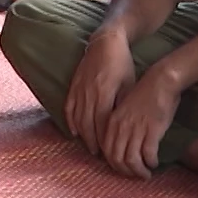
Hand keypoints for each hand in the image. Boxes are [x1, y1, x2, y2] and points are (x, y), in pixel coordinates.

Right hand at [65, 29, 136, 155]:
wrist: (106, 41)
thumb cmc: (122, 63)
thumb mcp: (128, 84)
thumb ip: (122, 104)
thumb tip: (122, 125)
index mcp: (103, 93)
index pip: (101, 124)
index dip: (104, 139)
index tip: (109, 152)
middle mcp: (88, 93)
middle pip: (87, 124)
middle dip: (93, 141)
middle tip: (99, 156)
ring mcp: (78, 89)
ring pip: (77, 118)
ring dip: (83, 135)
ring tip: (89, 147)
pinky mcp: (73, 85)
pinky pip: (69, 107)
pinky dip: (70, 121)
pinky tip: (74, 132)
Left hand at [99, 64, 190, 178]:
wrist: (160, 82)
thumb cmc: (144, 94)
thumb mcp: (124, 109)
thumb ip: (119, 125)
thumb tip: (121, 145)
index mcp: (112, 122)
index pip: (107, 151)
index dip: (115, 164)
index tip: (124, 169)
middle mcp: (121, 128)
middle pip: (117, 159)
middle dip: (126, 172)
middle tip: (135, 176)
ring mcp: (136, 130)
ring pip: (132, 160)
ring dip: (139, 171)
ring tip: (146, 174)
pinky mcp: (152, 131)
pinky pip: (148, 155)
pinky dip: (150, 162)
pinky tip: (154, 163)